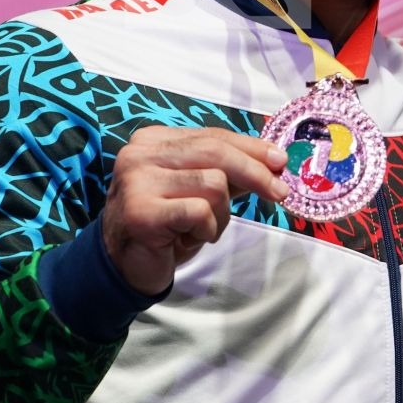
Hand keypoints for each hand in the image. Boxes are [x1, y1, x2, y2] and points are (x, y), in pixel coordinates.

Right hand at [100, 126, 289, 294]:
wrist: (123, 266)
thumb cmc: (165, 226)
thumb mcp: (197, 190)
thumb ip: (227, 171)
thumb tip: (272, 162)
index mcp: (153, 140)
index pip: (212, 136)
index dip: (251, 148)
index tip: (280, 162)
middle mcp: (141, 153)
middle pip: (216, 152)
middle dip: (255, 173)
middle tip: (279, 193)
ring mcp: (137, 181)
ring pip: (213, 183)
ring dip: (220, 214)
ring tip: (202, 229)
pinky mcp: (141, 211)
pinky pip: (200, 212)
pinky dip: (206, 229)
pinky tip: (189, 238)